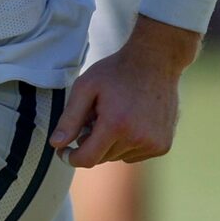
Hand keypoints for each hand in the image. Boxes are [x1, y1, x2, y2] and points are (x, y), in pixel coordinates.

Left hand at [52, 22, 198, 168]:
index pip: (87, 159)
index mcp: (116, 124)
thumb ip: (69, 118)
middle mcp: (137, 138)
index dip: (71, 158)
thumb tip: (56, 144)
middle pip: (102, 158)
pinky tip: (131, 122)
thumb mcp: (85, 87)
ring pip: (117, 157)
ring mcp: (153, 144)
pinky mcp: (163, 145)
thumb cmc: (117, 72)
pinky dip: (127, 144)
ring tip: (115, 116)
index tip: (64, 151)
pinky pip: (134, 155)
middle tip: (95, 117)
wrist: (156, 62)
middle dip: (92, 143)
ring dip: (110, 143)